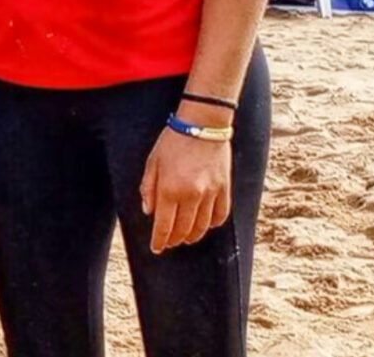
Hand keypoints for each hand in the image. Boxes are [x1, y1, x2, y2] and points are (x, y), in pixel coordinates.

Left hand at [139, 116, 231, 253]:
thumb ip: (149, 188)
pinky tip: (205, 226)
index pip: (164, 225)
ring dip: (192, 236)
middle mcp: (192, 195)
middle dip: (174, 240)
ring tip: (185, 238)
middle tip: (169, 243)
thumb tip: (149, 211)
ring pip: (202, 227)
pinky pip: (221, 216)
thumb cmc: (172, 142)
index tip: (156, 249)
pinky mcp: (225, 189)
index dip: (159, 240)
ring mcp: (211, 194)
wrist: (202, 125)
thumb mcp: (152, 162)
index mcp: (170, 189)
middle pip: (183, 229)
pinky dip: (212, 225)